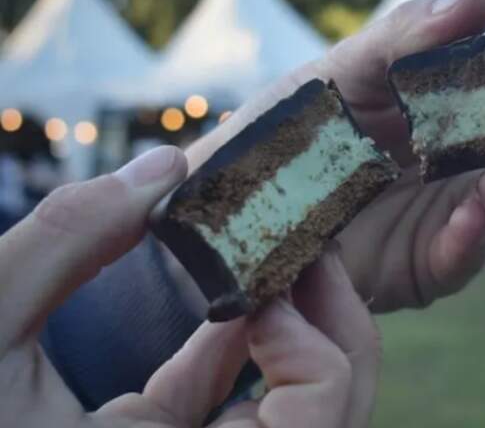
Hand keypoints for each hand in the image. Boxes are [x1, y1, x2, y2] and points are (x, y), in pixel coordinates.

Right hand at [0, 147, 378, 427]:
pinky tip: (232, 293)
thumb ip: (63, 244)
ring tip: (278, 256)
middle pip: (334, 415)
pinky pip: (235, 405)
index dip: (316, 353)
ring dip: (302, 330)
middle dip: (338, 327)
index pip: (315, 426)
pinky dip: (246, 345)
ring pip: (303, 412)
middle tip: (311, 248)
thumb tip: (163, 164)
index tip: (264, 289)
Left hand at [190, 0, 484, 311]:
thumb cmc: (287, 128)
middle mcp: (459, 164)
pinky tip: (468, 224)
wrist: (229, 208)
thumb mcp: (339, 72)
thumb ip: (405, 38)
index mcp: (450, 111)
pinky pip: (461, 258)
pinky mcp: (422, 265)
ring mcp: (444, 217)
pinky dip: (471, 242)